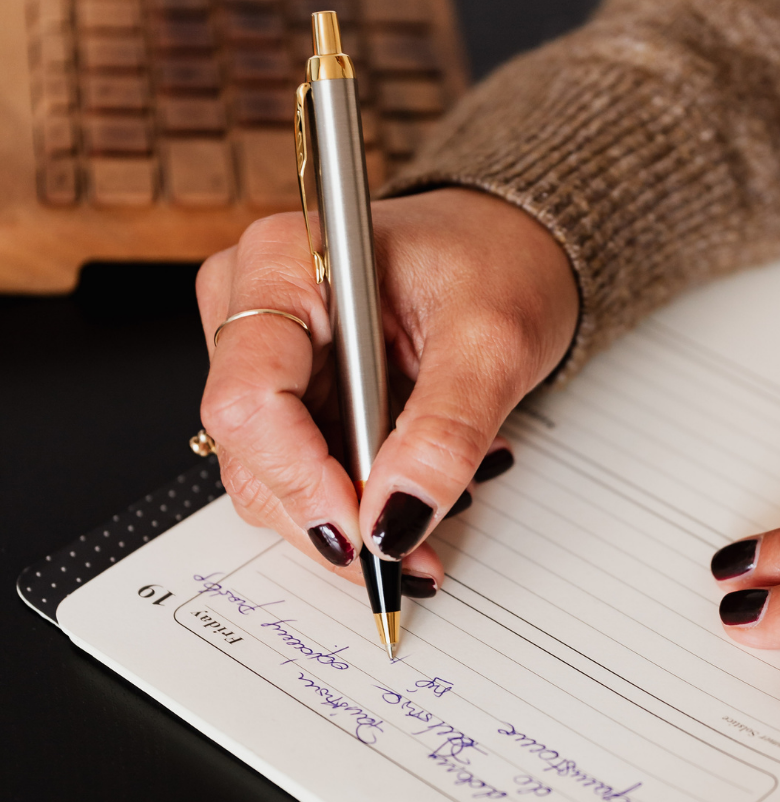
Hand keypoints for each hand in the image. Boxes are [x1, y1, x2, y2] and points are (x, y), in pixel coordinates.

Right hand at [196, 188, 578, 594]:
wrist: (508, 246)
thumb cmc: (497, 260)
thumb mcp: (493, 341)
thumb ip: (445, 432)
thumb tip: (396, 520)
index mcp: (284, 261)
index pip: (249, 396)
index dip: (300, 477)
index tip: (366, 528)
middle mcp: (251, 303)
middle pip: (248, 448)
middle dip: (329, 515)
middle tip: (411, 555)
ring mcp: (261, 352)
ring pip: (267, 475)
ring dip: (345, 518)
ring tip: (428, 525)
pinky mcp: (285, 391)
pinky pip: (296, 472)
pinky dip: (352, 502)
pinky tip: (410, 498)